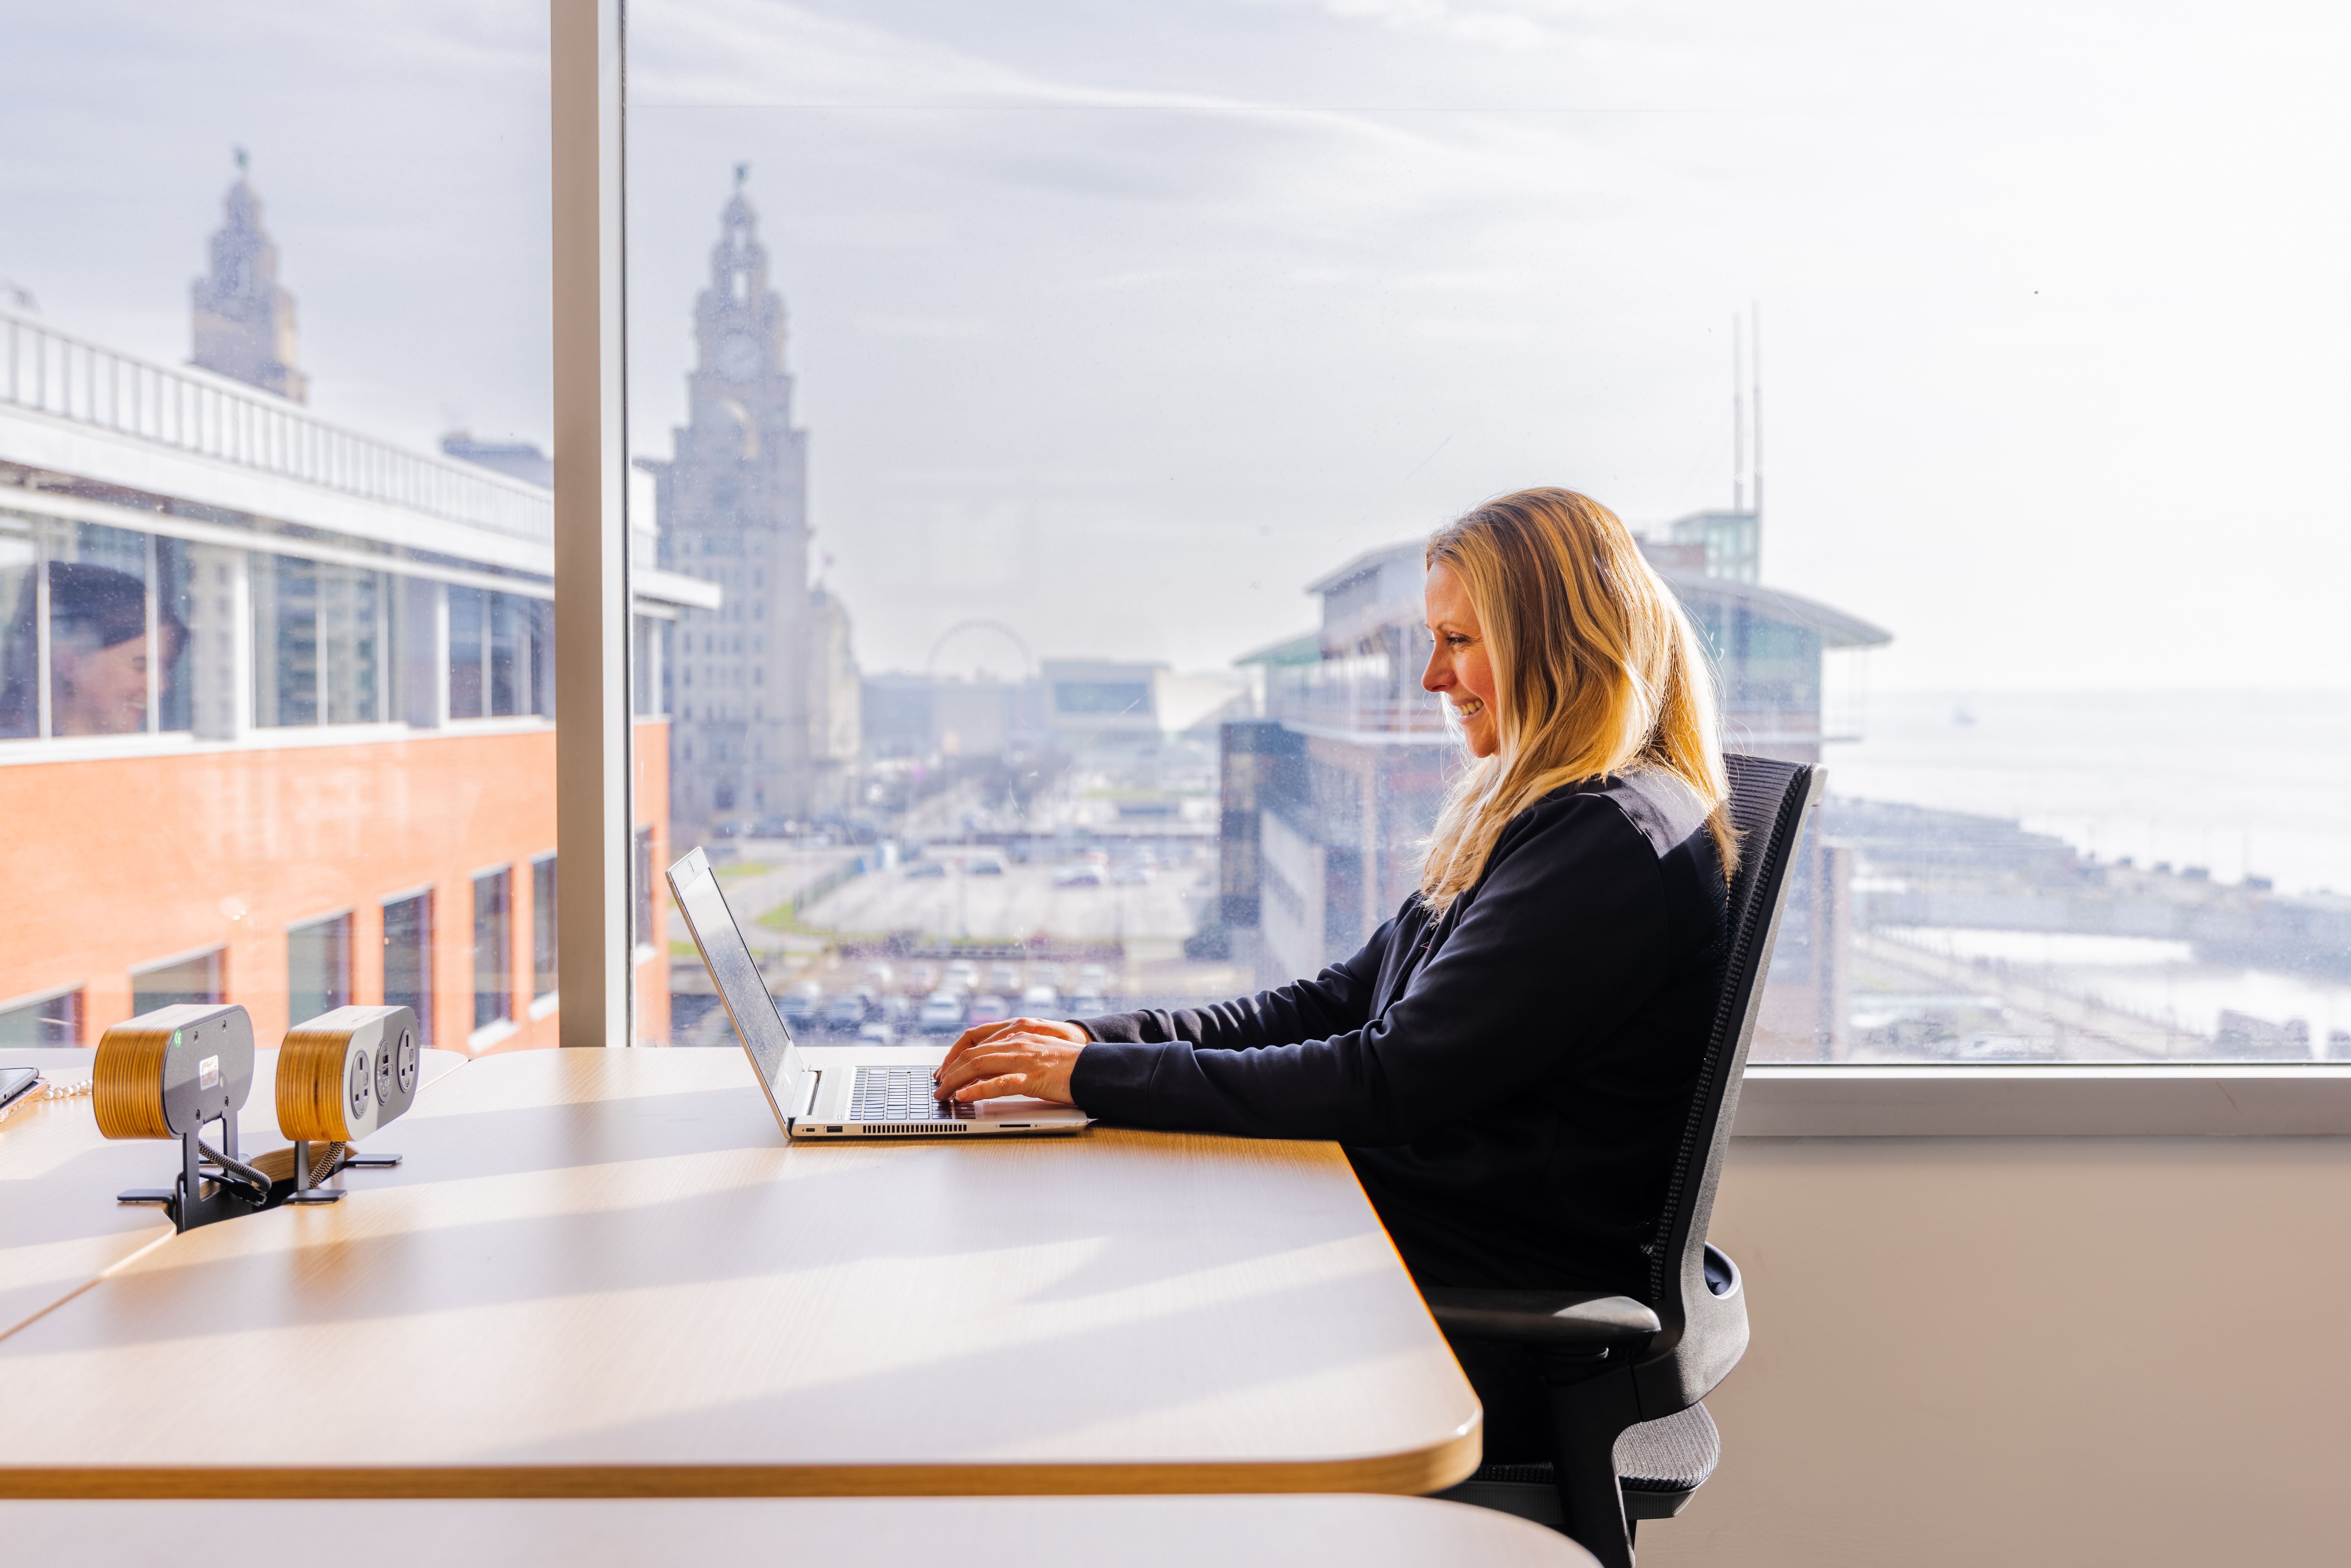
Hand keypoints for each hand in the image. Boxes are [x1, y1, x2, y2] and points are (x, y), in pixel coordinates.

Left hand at [935, 1016, 1087, 1105]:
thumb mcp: (1036, 1051)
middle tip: (938, 1087)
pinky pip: (998, 1083)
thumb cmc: (1069, 1063)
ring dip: (955, 1081)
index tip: (943, 1070)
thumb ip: (1014, 1054)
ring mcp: (1024, 1058)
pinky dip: (977, 1090)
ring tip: (943, 1095)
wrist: (1097, 1067)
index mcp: (1017, 1032)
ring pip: (978, 1065)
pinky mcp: (1032, 1077)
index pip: (974, 1038)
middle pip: (970, 1053)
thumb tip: (988, 1070)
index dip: (953, 1053)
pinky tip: (964, 1097)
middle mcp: (1017, 1041)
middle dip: (948, 1071)